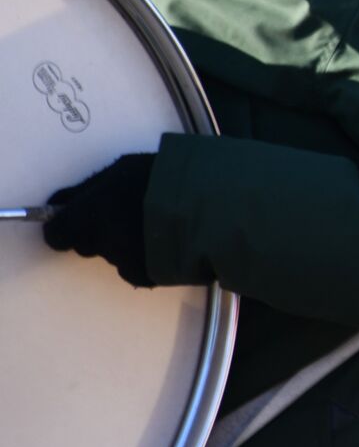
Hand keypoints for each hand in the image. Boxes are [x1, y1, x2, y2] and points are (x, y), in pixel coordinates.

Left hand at [43, 153, 156, 287]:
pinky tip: (169, 237)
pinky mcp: (148, 277)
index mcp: (89, 215)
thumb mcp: (125, 169)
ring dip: (127, 242)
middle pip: (86, 244)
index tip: (73, 221)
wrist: (214, 205)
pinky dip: (148, 256)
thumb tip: (60, 203)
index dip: (64, 227)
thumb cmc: (167, 177)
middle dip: (99, 231)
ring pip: (115, 255)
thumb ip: (89, 189)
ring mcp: (126, 262)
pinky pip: (138, 267)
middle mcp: (102, 242)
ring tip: (158, 220)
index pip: (58, 234)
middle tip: (128, 212)